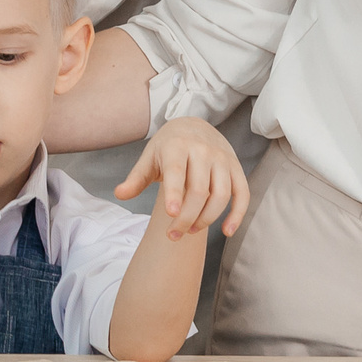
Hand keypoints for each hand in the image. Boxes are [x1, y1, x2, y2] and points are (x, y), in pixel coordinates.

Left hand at [113, 118, 250, 239]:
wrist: (194, 125)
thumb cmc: (168, 147)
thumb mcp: (149, 157)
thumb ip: (136, 178)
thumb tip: (120, 194)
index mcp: (177, 146)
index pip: (177, 172)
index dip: (175, 193)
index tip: (171, 214)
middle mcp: (203, 150)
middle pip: (199, 190)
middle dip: (186, 218)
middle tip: (173, 235)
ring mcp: (222, 159)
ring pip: (221, 194)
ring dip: (207, 219)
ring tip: (191, 231)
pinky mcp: (236, 167)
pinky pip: (242, 193)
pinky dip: (237, 214)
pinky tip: (227, 231)